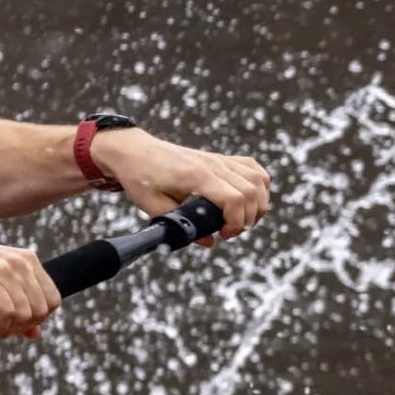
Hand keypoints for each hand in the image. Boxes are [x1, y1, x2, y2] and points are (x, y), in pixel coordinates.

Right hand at [0, 235, 59, 338]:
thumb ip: (21, 303)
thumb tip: (36, 334)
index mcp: (28, 259)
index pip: (53, 299)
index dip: (40, 319)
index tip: (21, 324)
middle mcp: (20, 262)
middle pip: (41, 310)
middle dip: (24, 327)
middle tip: (5, 330)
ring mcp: (4, 270)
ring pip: (25, 314)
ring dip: (10, 330)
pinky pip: (6, 313)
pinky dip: (0, 327)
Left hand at [91, 129, 270, 243]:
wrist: (134, 152)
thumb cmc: (141, 177)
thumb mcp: (154, 207)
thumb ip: (181, 225)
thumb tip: (208, 242)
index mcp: (197, 176)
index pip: (234, 198)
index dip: (236, 222)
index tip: (224, 235)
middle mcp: (214, 165)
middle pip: (252, 191)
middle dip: (249, 218)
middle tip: (230, 232)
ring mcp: (220, 160)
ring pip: (258, 179)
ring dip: (259, 203)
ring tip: (243, 219)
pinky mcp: (221, 159)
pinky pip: (253, 168)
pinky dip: (260, 184)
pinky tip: (251, 199)